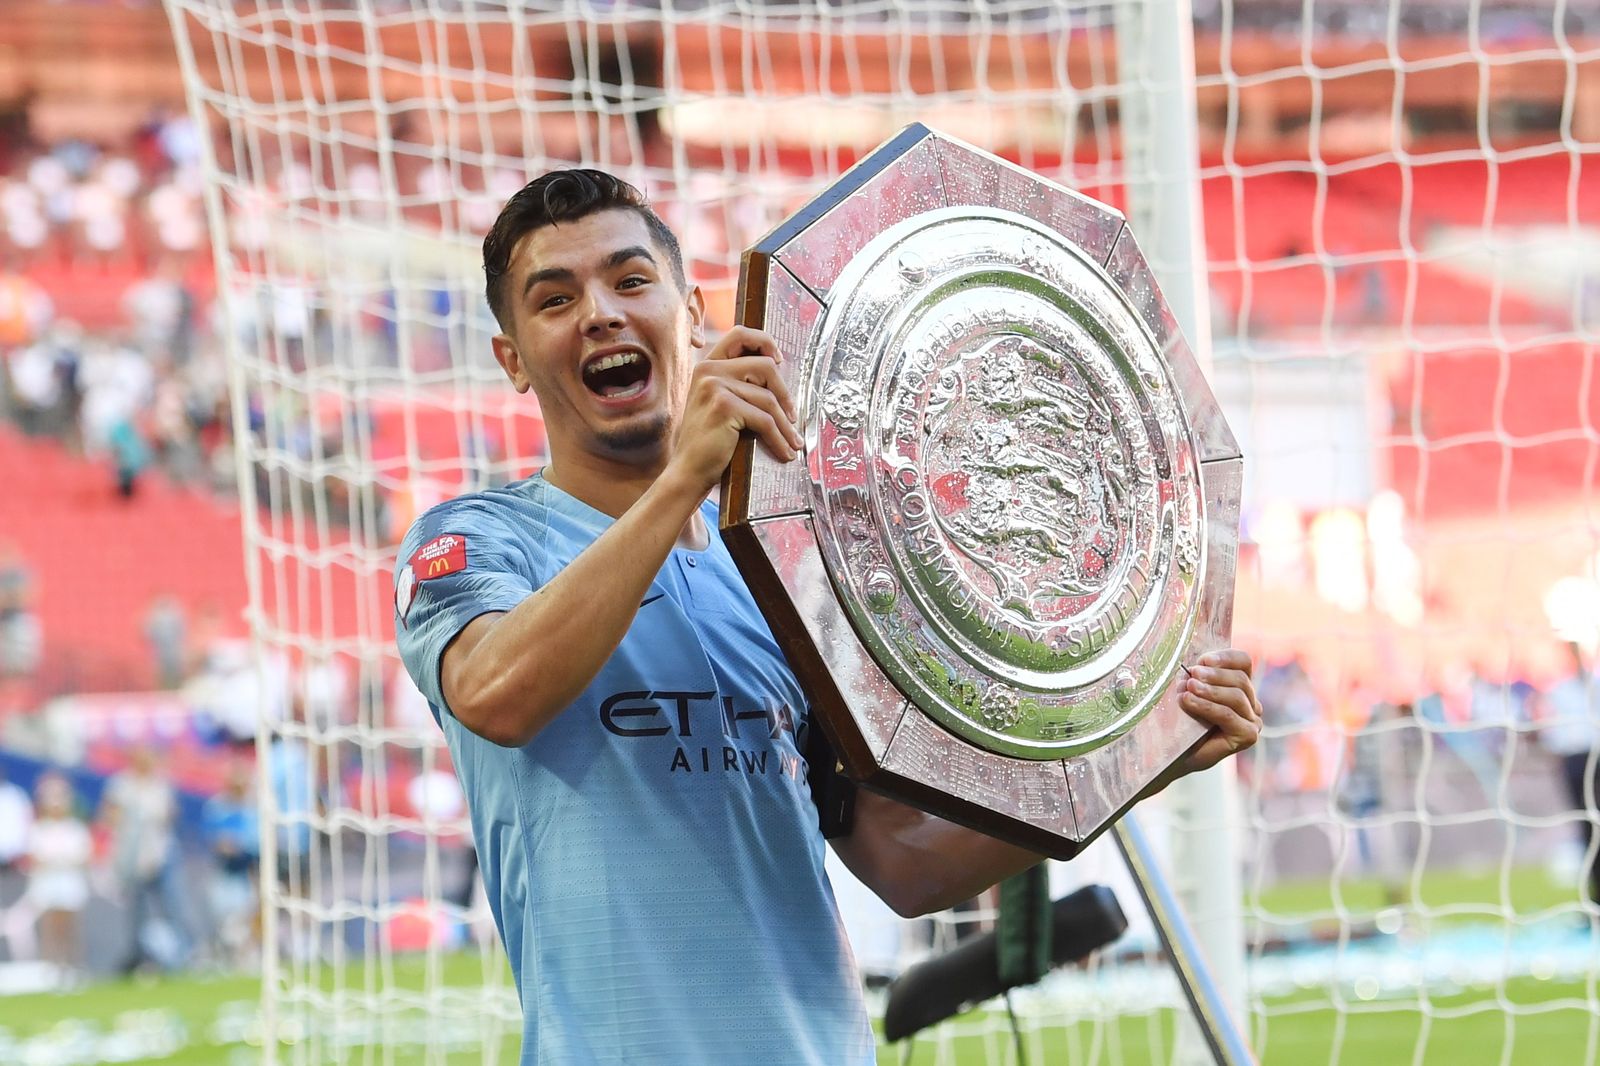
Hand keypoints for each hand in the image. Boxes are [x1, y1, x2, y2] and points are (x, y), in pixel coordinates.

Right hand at [667, 325, 803, 493]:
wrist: (688, 471)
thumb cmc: (709, 443)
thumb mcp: (719, 404)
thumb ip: (739, 385)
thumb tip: (779, 377)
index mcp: (707, 366)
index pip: (740, 334)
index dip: (765, 342)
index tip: (779, 361)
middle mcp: (708, 370)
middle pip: (765, 366)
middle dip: (785, 393)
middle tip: (792, 416)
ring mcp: (715, 386)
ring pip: (768, 398)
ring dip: (785, 424)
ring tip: (792, 442)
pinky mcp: (724, 406)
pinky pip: (765, 420)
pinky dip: (779, 438)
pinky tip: (784, 452)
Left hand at [1174, 648, 1262, 774]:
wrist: (1173, 752)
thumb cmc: (1180, 720)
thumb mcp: (1189, 690)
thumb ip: (1198, 675)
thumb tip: (1194, 664)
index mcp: (1241, 686)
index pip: (1243, 662)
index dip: (1225, 657)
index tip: (1202, 660)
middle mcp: (1251, 703)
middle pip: (1241, 679)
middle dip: (1214, 675)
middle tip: (1191, 674)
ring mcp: (1252, 721)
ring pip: (1237, 696)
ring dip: (1209, 690)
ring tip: (1187, 688)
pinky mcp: (1248, 736)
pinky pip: (1229, 715)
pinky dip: (1207, 706)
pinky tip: (1188, 701)